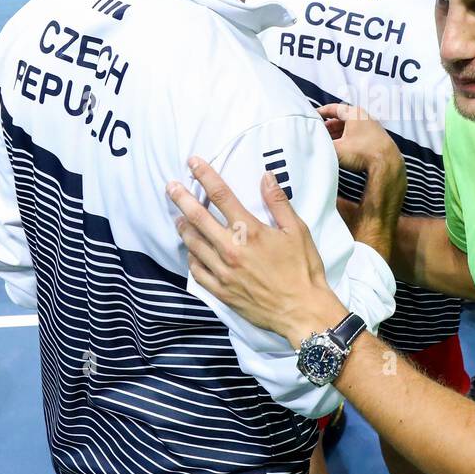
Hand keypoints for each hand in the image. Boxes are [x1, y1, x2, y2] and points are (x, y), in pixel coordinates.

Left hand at [167, 157, 341, 347]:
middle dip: (181, 198)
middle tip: (170, 186)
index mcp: (250, 231)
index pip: (221, 195)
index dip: (205, 175)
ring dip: (183, 228)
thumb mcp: (297, 231)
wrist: (302, 311)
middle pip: (197, 218)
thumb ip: (278, 203)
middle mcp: (231, 249)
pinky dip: (192, 258)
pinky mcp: (221, 291)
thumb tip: (265, 176)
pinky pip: (197, 271)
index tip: (193, 163)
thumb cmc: (303, 269)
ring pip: (193, 244)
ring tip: (179, 218)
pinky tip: (192, 252)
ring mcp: (223, 271)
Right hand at [317, 103, 403, 176]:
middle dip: (328, 126)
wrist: (387, 164)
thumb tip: (312, 145)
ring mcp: (372, 128)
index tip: (312, 116)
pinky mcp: (376, 138)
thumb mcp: (336, 149)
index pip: (334, 108)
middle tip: (318, 133)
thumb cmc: (363, 153)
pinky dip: (347, 139)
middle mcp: (364, 117)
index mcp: (354, 114)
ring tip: (328, 142)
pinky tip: (342, 149)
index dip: (321, 112)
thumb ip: (322, 145)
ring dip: (338, 133)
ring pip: (350, 128)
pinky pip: (357, 135)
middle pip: (342, 118)